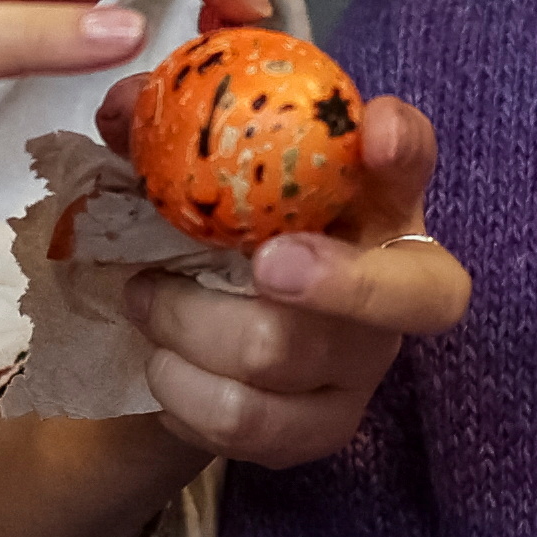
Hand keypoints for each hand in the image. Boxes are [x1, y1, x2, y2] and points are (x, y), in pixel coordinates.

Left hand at [116, 87, 467, 467]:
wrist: (200, 338)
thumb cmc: (217, 233)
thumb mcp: (195, 177)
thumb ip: (164, 132)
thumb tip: (119, 108)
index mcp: (372, 197)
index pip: (417, 157)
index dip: (407, 146)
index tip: (375, 135)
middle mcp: (396, 282)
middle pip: (414, 294)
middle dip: (342, 281)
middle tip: (266, 265)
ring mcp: (367, 364)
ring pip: (282, 354)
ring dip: (187, 324)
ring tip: (146, 301)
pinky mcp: (327, 428)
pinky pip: (248, 421)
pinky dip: (182, 388)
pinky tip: (164, 364)